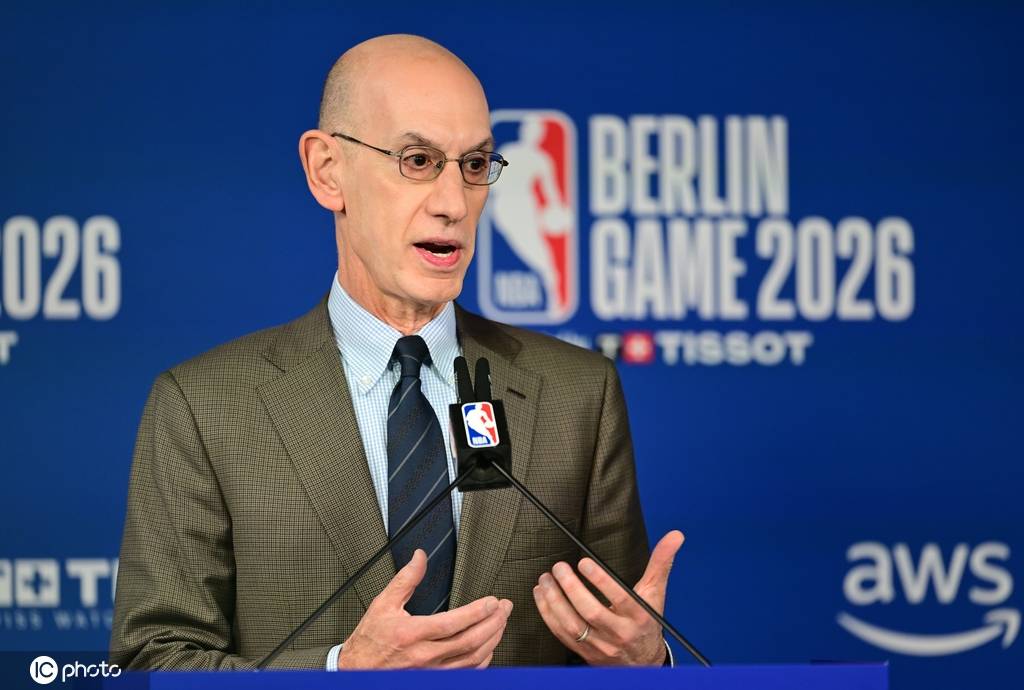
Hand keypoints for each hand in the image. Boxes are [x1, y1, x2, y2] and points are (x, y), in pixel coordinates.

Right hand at [338, 549, 512, 668]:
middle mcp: (425, 656)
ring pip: (472, 659)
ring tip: (501, 623)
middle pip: (470, 641)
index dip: (478, 612)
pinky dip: (483, 660)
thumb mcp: (383, 603)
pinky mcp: (435, 680)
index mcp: (413, 634)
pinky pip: (466, 673)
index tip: (492, 601)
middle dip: (493, 622)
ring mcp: (432, 671)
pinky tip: (489, 647)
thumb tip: (420, 557)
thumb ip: (406, 579)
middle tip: (505, 608)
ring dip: (492, 640)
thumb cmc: (370, 640)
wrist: (356, 671)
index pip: (454, 623)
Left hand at [532, 530, 683, 665]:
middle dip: (571, 588)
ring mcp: (600, 644)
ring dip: (555, 601)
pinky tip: (542, 596)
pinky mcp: (584, 651)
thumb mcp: (656, 593)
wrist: (642, 662)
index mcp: (638, 616)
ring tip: (546, 579)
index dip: (600, 581)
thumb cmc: (647, 622)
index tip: (584, 562)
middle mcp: (619, 633)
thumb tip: (675, 536)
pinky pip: (562, 634)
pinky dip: (548, 615)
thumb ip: (661, 563)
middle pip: (591, 612)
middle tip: (559, 567)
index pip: (620, 598)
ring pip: (573, 625)